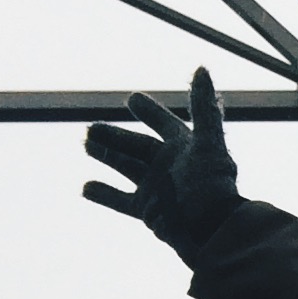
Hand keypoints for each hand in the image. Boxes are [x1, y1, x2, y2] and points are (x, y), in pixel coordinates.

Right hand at [82, 66, 239, 250]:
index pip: (164, 124)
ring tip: (86, 144)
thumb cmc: (212, 186)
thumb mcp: (209, 141)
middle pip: (136, 146)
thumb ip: (203, 107)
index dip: (150, 112)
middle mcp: (169, 167)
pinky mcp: (148, 211)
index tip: (133, 100)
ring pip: (124, 167)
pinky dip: (103, 194)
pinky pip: (120, 201)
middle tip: (90, 129)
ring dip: (105, 156)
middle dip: (114, 136)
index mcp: (185, 148)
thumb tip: (201, 68)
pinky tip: (85, 187)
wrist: (211, 230)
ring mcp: (157, 188)